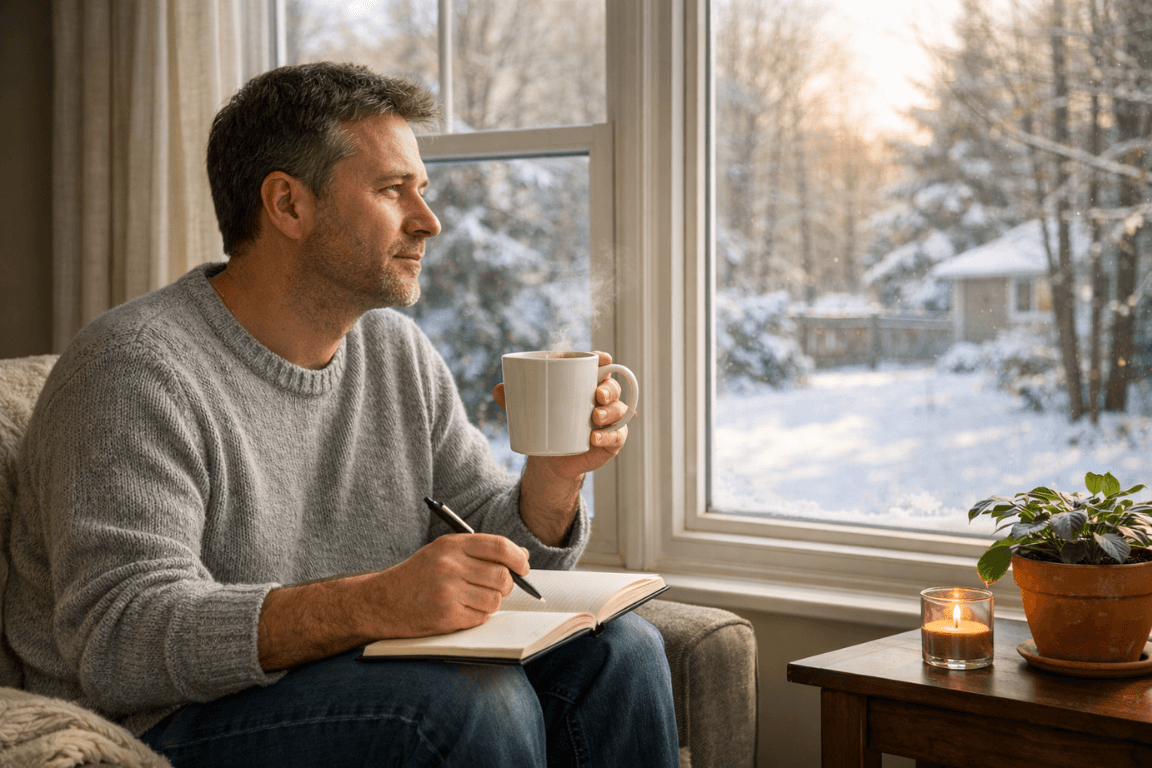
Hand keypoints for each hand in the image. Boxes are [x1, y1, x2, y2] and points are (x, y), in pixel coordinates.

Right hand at [362, 534, 530, 638]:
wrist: (381, 602)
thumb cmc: (417, 576)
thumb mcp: (443, 553)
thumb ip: (481, 551)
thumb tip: (521, 555)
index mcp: (451, 545)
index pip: (499, 546)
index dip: (518, 558)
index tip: (524, 566)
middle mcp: (450, 566)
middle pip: (501, 576)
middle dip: (507, 585)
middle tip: (498, 588)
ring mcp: (448, 592)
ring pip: (495, 600)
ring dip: (492, 603)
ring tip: (474, 599)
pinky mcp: (446, 616)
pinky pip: (481, 618)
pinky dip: (478, 616)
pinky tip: (462, 611)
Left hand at [493, 351, 631, 479]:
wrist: (551, 456)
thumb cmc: (544, 422)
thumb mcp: (527, 407)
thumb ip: (513, 396)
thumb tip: (498, 389)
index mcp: (585, 382)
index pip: (599, 365)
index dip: (604, 359)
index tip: (602, 359)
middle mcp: (602, 398)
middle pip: (612, 386)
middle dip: (609, 388)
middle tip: (596, 395)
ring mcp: (609, 419)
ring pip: (619, 409)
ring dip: (610, 411)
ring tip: (594, 417)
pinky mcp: (612, 440)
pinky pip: (618, 435)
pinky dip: (609, 436)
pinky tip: (595, 438)